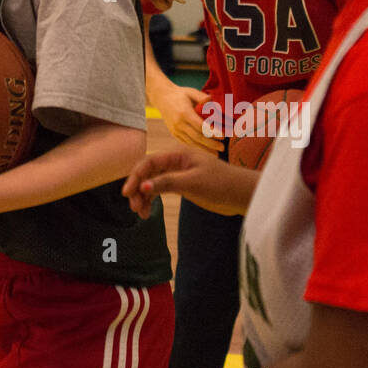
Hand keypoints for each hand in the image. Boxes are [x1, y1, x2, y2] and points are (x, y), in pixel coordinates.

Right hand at [122, 146, 245, 217]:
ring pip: (152, 182)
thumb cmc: (220, 183)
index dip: (135, 176)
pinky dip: (152, 199)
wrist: (240, 193)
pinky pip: (160, 189)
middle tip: (134, 207)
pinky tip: (147, 211)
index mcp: (177, 154)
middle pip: (147, 172)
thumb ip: (167, 183)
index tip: (127, 193)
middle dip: (138, 188)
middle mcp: (174, 161)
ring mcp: (177, 173)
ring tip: (141, 214)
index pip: (148, 162)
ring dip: (144, 196)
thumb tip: (143, 187)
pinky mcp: (180, 184)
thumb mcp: (192, 183)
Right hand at [153, 83, 220, 154]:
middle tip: (222, 148)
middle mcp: (179, 123)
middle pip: (197, 137)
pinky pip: (186, 142)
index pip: (201, 126)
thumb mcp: (191, 92)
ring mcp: (175, 130)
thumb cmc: (180, 94)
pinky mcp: (174, 133)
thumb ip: (201, 97)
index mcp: (184, 113)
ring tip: (216, 154)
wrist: (162, 97)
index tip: (223, 136)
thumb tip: (211, 100)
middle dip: (211, 144)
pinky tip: (205, 150)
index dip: (212, 132)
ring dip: (205, 149)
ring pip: (192, 142)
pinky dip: (197, 147)